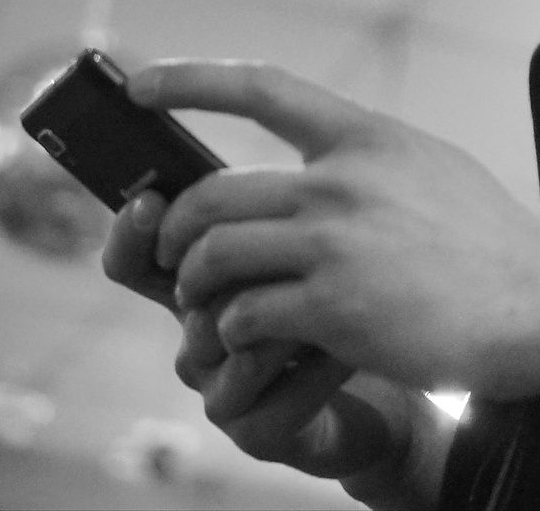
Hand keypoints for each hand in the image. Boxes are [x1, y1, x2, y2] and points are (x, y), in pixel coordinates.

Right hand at [103, 188, 435, 496]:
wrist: (407, 365)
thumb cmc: (363, 285)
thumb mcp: (330, 224)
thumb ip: (292, 182)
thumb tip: (275, 110)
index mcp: (214, 272)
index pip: (141, 254)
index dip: (132, 228)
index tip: (147, 199)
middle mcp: (202, 330)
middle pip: (177, 292)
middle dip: (225, 263)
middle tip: (280, 244)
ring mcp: (223, 384)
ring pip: (223, 340)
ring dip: (284, 309)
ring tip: (336, 293)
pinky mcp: (259, 429)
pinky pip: (267, 398)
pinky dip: (314, 366)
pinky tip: (350, 350)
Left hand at [130, 60, 539, 397]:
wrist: (538, 299)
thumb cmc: (490, 239)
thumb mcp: (431, 166)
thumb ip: (371, 157)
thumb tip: (321, 152)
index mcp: (366, 137)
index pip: (262, 88)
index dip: (191, 78)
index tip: (140, 83)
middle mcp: (342, 179)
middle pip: (211, 192)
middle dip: (174, 228)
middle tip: (176, 252)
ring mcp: (335, 242)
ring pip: (212, 254)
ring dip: (195, 285)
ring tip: (208, 305)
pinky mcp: (334, 307)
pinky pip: (242, 315)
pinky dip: (233, 334)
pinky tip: (254, 343)